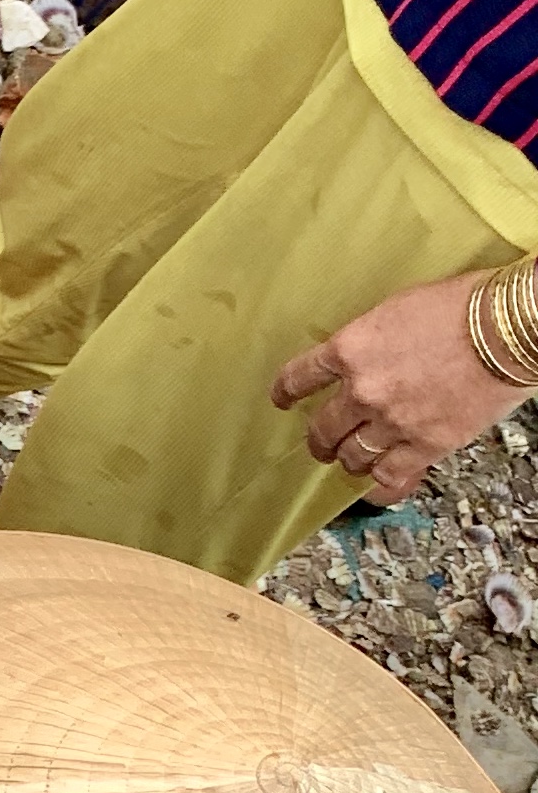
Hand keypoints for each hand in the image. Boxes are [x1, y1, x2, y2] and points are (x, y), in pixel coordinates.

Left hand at [272, 272, 529, 503]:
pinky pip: (388, 477)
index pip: (300, 377)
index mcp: (351, 349)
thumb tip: (368, 355)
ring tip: (353, 461)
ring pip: (352, 456)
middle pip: (323, 428)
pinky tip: (378, 486)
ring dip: (350, 460)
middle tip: (322, 444)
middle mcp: (363, 390)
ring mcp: (392, 421)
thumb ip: (374, 339)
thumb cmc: (466, 306)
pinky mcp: (426, 444)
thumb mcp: (401, 309)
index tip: (282, 400)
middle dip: (320, 439)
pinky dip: (380, 485)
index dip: (287, 392)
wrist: (510, 328)